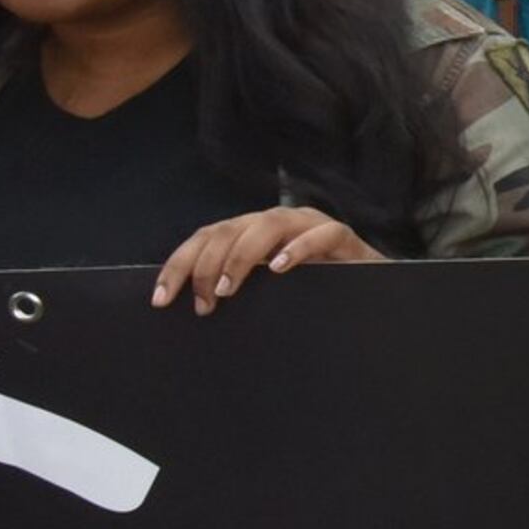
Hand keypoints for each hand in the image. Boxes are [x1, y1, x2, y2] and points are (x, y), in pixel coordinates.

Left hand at [151, 207, 381, 313]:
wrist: (367, 291)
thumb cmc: (309, 292)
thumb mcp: (262, 292)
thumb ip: (233, 287)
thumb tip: (188, 307)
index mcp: (251, 232)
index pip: (206, 237)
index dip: (179, 265)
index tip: (161, 299)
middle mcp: (276, 222)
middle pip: (229, 229)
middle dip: (205, 265)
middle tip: (202, 302)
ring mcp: (310, 226)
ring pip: (268, 224)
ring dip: (242, 255)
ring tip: (227, 288)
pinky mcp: (343, 238)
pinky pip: (322, 235)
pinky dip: (299, 249)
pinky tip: (280, 268)